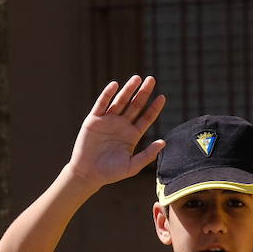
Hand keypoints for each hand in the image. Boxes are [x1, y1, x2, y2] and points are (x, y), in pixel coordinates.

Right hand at [66, 76, 166, 190]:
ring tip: (137, 78)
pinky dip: (107, 94)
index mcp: (132, 135)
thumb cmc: (111, 172)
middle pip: (135, 105)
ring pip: (120, 101)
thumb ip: (148, 154)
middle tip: (152, 79)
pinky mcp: (94, 120)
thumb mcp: (133, 166)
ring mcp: (108, 121)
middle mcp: (122, 125)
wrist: (89, 173)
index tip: (162, 97)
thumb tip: (163, 142)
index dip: (154, 107)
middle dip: (144, 92)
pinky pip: (101, 104)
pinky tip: (115, 85)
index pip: (146, 117)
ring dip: (128, 89)